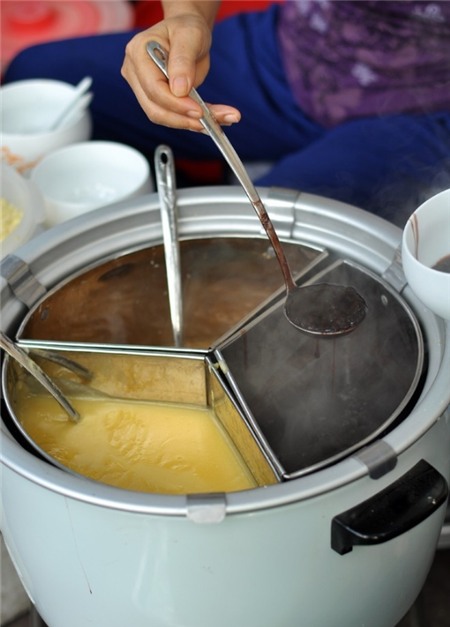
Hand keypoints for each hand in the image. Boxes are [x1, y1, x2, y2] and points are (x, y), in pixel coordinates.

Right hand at [121, 13, 240, 130]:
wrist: (188, 35)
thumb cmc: (187, 29)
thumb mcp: (190, 35)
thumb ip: (183, 60)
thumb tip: (179, 90)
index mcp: (138, 53)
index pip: (153, 88)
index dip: (176, 104)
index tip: (199, 111)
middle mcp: (135, 73)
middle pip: (154, 108)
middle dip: (183, 119)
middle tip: (210, 122)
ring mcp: (143, 88)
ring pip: (162, 116)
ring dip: (190, 124)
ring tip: (217, 123)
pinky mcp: (155, 100)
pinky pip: (172, 116)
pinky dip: (192, 122)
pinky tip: (212, 122)